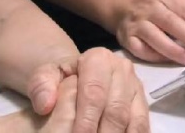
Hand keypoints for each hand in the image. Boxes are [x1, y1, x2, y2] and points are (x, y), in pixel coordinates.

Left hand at [25, 48, 149, 132]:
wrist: (78, 77)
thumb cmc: (61, 78)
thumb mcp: (45, 77)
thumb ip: (41, 86)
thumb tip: (46, 104)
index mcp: (98, 59)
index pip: (94, 93)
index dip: (86, 120)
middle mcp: (122, 69)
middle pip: (116, 109)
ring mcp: (135, 86)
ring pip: (133, 119)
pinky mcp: (143, 103)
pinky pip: (142, 126)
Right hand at [109, 0, 184, 65]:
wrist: (122, 2)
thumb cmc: (156, 0)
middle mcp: (149, 8)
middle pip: (172, 23)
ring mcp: (137, 24)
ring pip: (156, 38)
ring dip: (175, 50)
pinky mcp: (127, 39)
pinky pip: (141, 50)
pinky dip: (156, 57)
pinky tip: (169, 61)